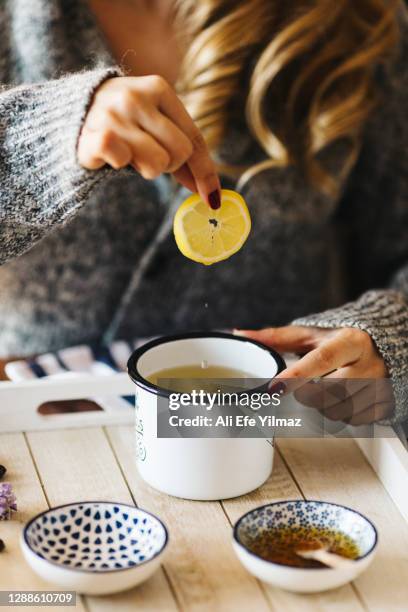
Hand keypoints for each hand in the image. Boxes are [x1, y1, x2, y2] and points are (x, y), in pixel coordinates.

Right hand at [77, 75, 220, 206]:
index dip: (205, 171)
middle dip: (168, 165)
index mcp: (159, 88)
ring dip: (145, 168)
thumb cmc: (123, 123)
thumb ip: (182, 152)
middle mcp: (137, 96)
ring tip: (129, 153)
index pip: (194, 137)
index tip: (211, 198)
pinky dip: (120, 165)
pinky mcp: (94, 135)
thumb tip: (210, 193)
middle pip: (179, 153)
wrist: (68, 113)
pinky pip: (125, 163)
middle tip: (148, 156)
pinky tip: (110, 155)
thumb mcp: (155, 126)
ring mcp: (113, 114)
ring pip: (157, 164)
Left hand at [235, 326, 393, 424]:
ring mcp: (379, 385)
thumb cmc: (339, 339)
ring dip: (322, 408)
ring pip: (342, 410)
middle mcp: (368, 362)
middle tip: (298, 389)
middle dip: (307, 396)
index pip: (323, 359)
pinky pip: (354, 421)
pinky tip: (337, 401)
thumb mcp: (310, 333)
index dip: (297, 375)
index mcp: (350, 340)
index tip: (275, 387)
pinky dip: (339, 416)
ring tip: (320, 392)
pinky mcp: (384, 403)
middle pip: (333, 390)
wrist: (381, 344)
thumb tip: (242, 335)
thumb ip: (276, 336)